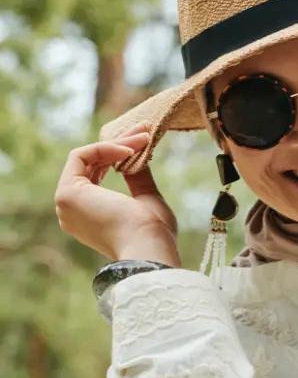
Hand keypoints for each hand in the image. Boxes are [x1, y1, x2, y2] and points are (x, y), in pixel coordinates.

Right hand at [55, 124, 180, 266]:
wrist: (148, 247)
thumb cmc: (152, 232)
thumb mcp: (146, 199)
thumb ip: (137, 178)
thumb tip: (137, 156)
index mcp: (89, 217)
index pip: (96, 173)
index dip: (119, 153)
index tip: (145, 140)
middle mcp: (72, 211)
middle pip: (91, 164)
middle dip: (119, 143)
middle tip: (145, 129)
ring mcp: (65, 203)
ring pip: (86, 158)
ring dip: (116, 143)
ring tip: (143, 138)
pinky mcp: (66, 194)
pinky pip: (80, 156)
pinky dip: (105, 148)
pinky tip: (129, 150)